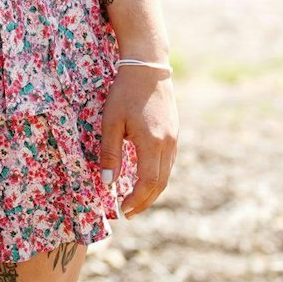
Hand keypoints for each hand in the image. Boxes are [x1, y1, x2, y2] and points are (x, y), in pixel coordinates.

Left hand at [100, 63, 177, 218]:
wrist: (148, 68)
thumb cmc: (125, 93)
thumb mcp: (111, 122)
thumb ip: (110, 153)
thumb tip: (107, 183)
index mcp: (152, 143)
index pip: (148, 182)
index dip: (136, 200)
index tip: (123, 210)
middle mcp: (168, 145)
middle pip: (160, 183)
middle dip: (144, 201)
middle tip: (129, 213)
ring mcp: (174, 139)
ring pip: (166, 175)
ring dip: (152, 191)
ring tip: (135, 201)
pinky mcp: (174, 134)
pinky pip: (167, 164)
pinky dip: (157, 177)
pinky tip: (145, 179)